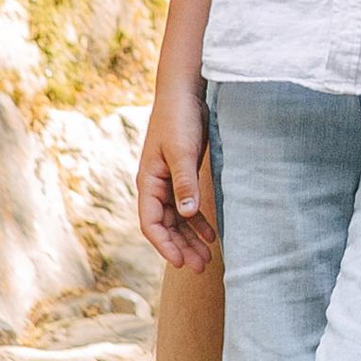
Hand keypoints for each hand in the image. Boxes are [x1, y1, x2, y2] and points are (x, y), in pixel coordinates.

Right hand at [137, 85, 215, 269]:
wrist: (184, 93)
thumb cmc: (178, 119)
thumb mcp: (182, 151)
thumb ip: (184, 182)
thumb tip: (188, 214)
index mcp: (148, 183)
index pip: (151, 223)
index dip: (164, 245)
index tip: (180, 263)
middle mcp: (156, 186)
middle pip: (166, 226)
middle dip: (181, 248)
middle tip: (200, 268)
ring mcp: (170, 182)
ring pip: (179, 219)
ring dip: (191, 238)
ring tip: (207, 258)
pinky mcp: (184, 175)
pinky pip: (189, 206)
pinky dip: (199, 222)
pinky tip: (211, 235)